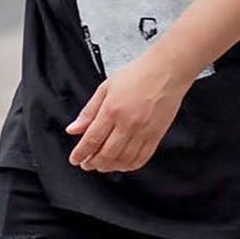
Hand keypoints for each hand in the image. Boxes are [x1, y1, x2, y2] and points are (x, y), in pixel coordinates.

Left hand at [65, 48, 189, 171]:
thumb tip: (73, 129)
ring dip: (109, 167)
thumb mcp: (105, 88)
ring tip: (102, 165)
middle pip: (106, 154)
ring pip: (123, 160)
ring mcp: (143, 131)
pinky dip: (129, 165)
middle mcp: (127, 123)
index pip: (91, 140)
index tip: (75, 159)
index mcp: (111, 110)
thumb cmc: (137, 75)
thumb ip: (88, 111)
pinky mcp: (156, 135)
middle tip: (86, 164)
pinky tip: (121, 164)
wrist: (167, 71)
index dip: (81, 153)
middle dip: (93, 163)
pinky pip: (142, 158)